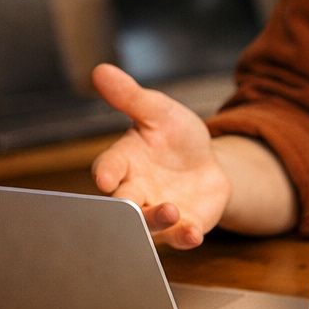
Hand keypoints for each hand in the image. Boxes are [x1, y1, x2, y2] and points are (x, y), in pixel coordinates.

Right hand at [90, 63, 231, 248]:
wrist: (207, 163)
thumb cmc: (174, 137)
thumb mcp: (159, 111)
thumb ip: (131, 97)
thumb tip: (100, 70)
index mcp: (123, 161)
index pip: (107, 168)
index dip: (105, 173)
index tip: (105, 178)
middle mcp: (135, 191)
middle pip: (123, 203)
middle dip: (126, 205)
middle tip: (130, 203)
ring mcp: (157, 212)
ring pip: (149, 224)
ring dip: (156, 220)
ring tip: (170, 210)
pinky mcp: (182, 227)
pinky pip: (179, 238)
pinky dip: (185, 237)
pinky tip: (193, 234)